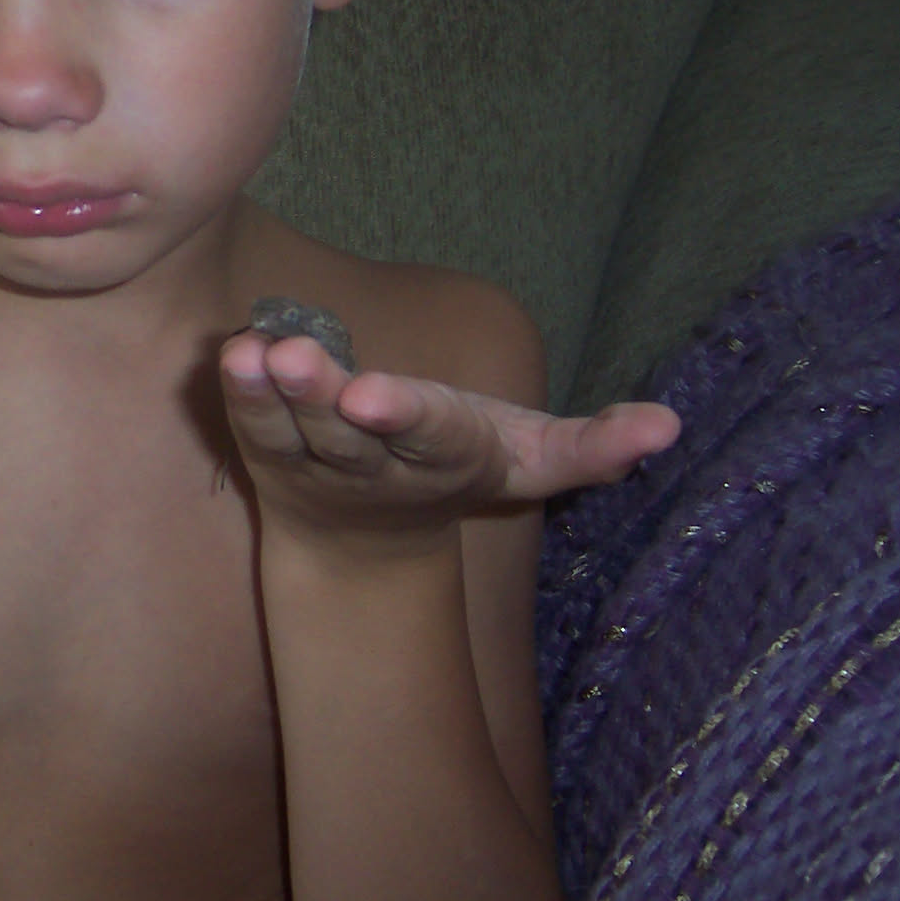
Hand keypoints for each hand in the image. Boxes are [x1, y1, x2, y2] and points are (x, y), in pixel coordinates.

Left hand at [219, 330, 678, 550]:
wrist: (366, 549)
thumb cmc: (461, 465)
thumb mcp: (534, 460)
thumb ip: (594, 446)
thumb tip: (669, 424)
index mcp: (450, 460)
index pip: (430, 436)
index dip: (403, 416)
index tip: (372, 394)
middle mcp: (380, 470)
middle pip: (349, 438)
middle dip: (324, 398)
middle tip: (295, 358)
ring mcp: (318, 467)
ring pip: (294, 434)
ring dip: (272, 395)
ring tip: (256, 351)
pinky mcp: (270, 457)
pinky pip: (252, 427)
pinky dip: (237, 396)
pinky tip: (230, 353)